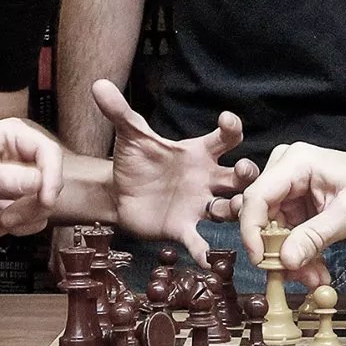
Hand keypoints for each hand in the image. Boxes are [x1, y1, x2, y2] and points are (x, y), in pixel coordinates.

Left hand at [0, 118, 62, 249]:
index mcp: (10, 136)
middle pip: (53, 177)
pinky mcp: (21, 207)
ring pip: (49, 201)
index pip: (48, 151)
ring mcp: (22, 184)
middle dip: (36, 201)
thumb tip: (37, 182)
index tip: (44, 198)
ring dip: (27, 215)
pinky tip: (0, 221)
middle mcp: (21, 157)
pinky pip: (41, 219)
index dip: (52, 175)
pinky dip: (25, 226)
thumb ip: (2, 179)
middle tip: (11, 214)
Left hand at [93, 80, 256, 264]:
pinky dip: (204, 252)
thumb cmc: (135, 161)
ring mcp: (198, 205)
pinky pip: (199, 241)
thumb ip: (119, 111)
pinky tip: (207, 261)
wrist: (119, 194)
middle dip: (247, 174)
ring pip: (228, 208)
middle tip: (245, 172)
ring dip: (234, 210)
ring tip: (235, 211)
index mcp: (198, 153)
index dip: (231, 129)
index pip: (225, 139)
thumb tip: (98, 84)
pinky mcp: (184, 228)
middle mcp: (206, 179)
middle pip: (239, 176)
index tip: (228, 120)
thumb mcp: (129, 136)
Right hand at [237, 143, 345, 286]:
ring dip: (290, 256)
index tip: (260, 260)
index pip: (257, 196)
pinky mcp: (292, 202)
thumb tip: (285, 260)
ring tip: (314, 277)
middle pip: (262, 214)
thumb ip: (315, 237)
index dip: (252, 230)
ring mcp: (287, 186)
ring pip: (272, 228)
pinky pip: (284, 232)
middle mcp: (285, 169)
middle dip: (277, 250)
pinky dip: (298, 252)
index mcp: (296, 162)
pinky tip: (315, 269)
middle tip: (297, 277)